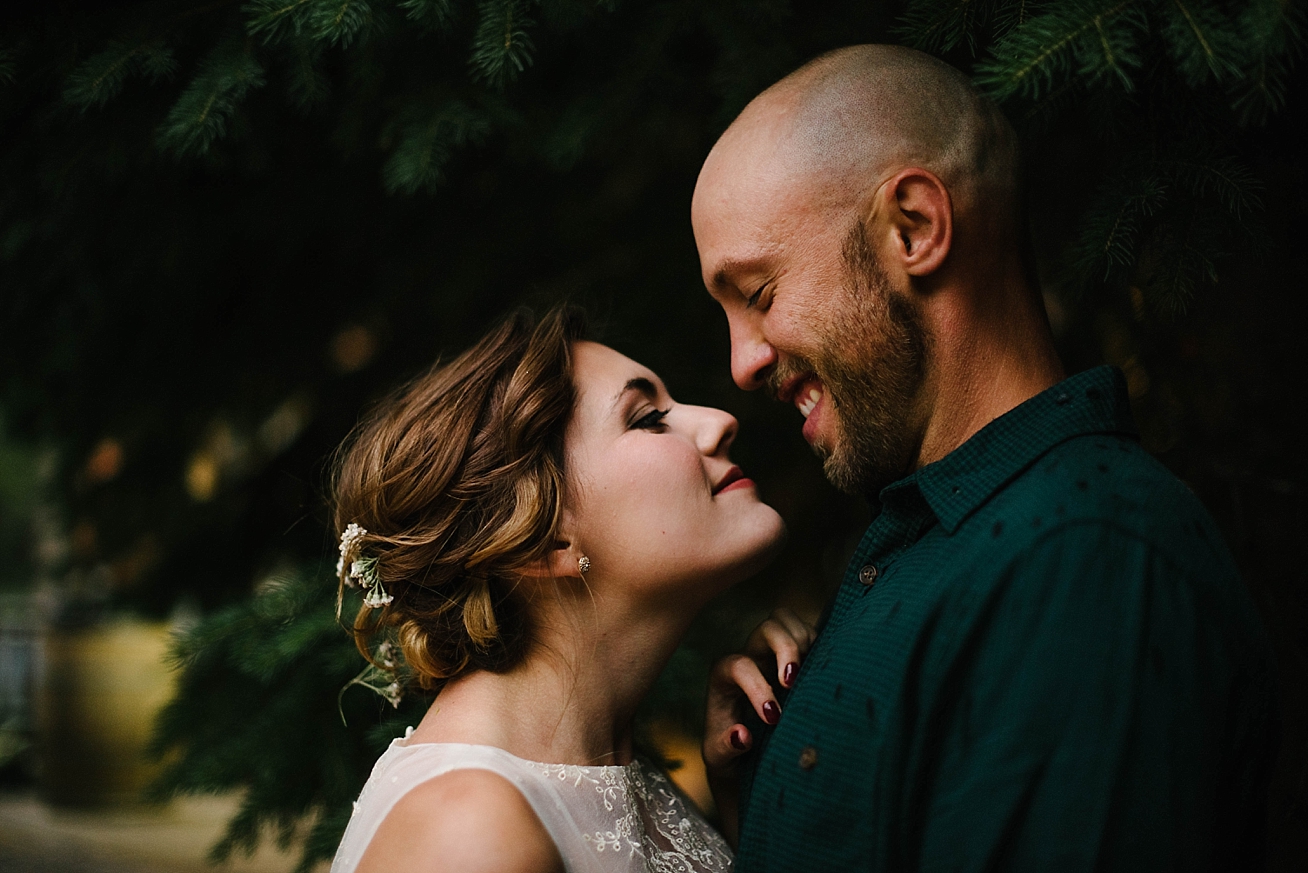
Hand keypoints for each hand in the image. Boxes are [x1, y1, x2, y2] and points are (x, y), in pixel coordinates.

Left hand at [702, 608, 814, 845]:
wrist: (746, 753)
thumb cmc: (730, 752)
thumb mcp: (719, 757)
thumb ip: (725, 748)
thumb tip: (743, 735)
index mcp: (725, 678)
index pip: (739, 666)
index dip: (757, 687)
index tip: (773, 718)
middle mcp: (750, 657)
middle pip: (767, 627)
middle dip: (785, 648)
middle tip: (792, 682)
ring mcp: (773, 653)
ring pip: (786, 619)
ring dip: (803, 640)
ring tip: (810, 672)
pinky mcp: (797, 656)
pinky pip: (809, 631)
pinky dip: (820, 643)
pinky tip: (824, 670)